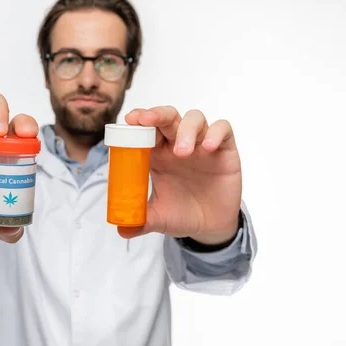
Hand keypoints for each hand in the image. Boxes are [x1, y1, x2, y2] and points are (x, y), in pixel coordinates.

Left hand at [119, 107, 241, 244]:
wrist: (210, 227)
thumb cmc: (181, 213)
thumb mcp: (158, 218)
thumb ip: (140, 221)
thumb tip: (121, 230)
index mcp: (157, 154)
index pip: (146, 129)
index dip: (139, 120)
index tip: (130, 120)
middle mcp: (177, 144)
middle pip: (168, 116)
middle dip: (156, 114)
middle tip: (146, 121)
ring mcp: (201, 144)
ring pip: (194, 119)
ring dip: (186, 129)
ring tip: (182, 152)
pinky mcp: (224, 150)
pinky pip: (224, 129)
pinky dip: (216, 133)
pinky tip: (208, 148)